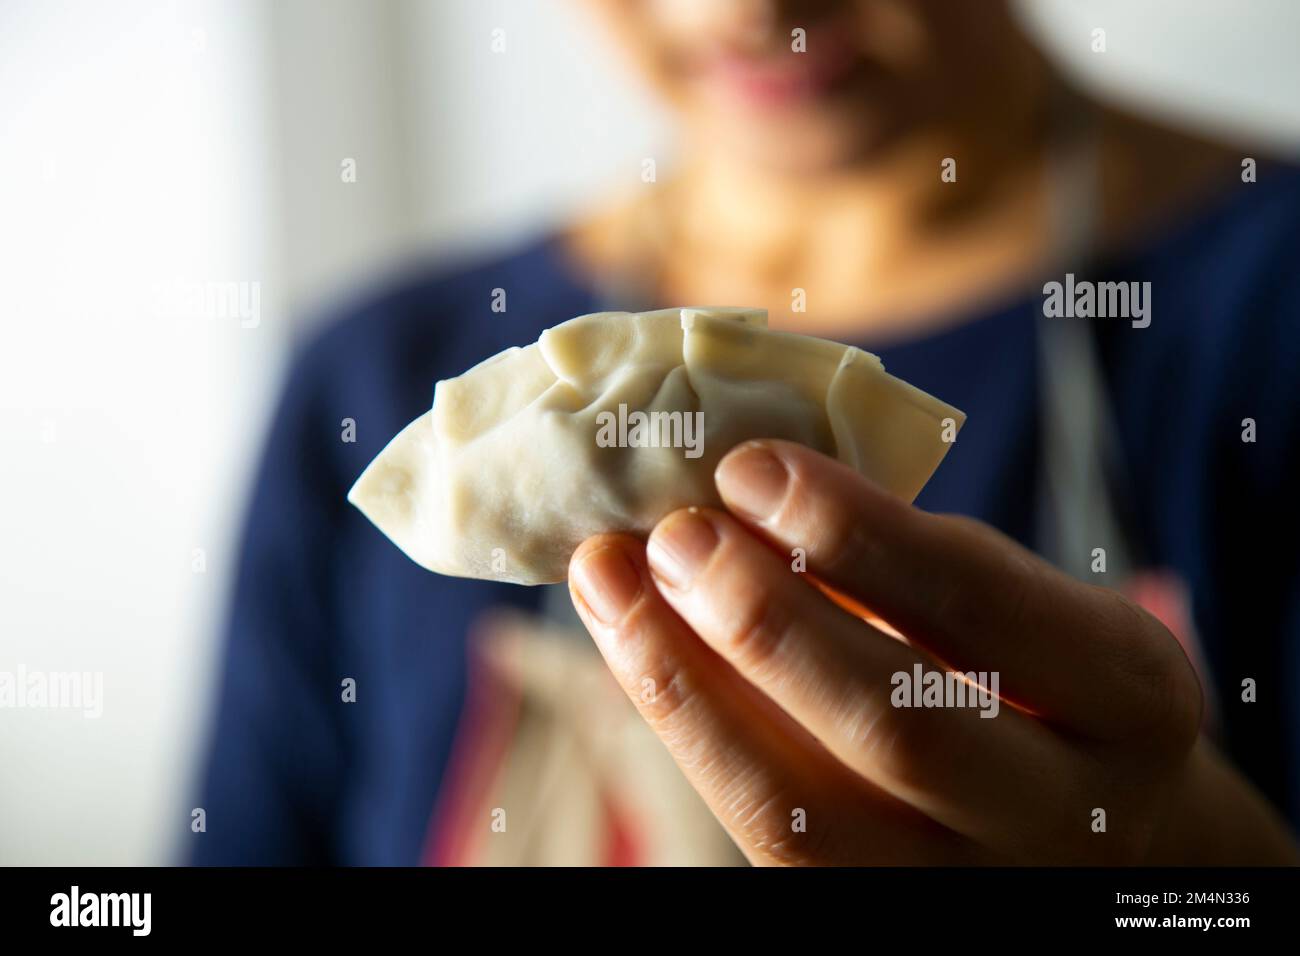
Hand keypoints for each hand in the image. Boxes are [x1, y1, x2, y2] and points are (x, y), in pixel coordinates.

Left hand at [568, 440, 1297, 864]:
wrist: (1100, 830)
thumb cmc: (1038, 680)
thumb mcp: (1031, 606)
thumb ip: (917, 562)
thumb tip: (746, 490)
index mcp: (1128, 696)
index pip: (982, 609)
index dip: (854, 534)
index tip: (750, 468)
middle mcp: (1065, 813)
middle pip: (900, 728)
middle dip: (766, 621)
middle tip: (673, 532)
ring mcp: (967, 887)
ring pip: (805, 816)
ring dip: (685, 686)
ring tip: (609, 582)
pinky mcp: (878, 914)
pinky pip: (763, 836)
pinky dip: (688, 731)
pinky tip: (637, 647)